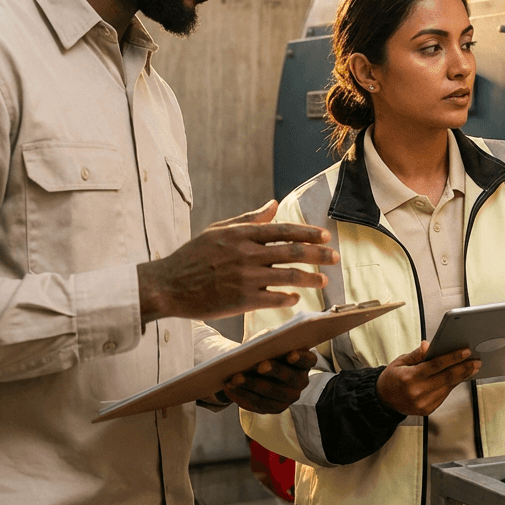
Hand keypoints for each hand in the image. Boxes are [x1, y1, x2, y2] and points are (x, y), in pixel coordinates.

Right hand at [137, 200, 338, 322]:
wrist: (169, 285)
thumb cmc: (192, 256)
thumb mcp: (218, 230)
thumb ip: (249, 219)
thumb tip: (274, 204)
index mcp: (242, 234)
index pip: (284, 230)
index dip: (308, 233)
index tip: (325, 236)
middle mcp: (247, 254)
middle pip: (292, 251)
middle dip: (319, 254)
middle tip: (335, 257)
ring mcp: (245, 277)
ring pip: (288, 276)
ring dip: (310, 278)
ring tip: (323, 281)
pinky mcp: (242, 300)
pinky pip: (274, 299)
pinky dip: (288, 298)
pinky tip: (296, 299)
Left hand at [223, 350, 317, 413]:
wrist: (254, 367)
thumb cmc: (264, 349)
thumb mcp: (267, 341)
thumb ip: (267, 340)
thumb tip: (258, 345)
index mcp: (304, 362)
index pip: (308, 360)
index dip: (300, 358)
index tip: (290, 354)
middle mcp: (300, 382)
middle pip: (289, 378)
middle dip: (273, 371)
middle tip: (259, 365)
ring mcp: (288, 397)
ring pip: (270, 393)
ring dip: (251, 385)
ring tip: (235, 377)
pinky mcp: (274, 408)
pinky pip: (258, 404)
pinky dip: (242, 395)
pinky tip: (230, 387)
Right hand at [376, 341, 480, 416]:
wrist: (383, 401)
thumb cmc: (391, 379)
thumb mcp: (399, 362)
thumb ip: (416, 355)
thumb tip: (429, 345)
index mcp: (409, 378)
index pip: (435, 366)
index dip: (452, 358)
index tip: (465, 352)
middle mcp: (417, 392)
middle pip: (446, 378)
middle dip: (463, 368)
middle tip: (476, 361)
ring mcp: (423, 403)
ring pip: (448, 387)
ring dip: (462, 376)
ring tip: (472, 367)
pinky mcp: (428, 409)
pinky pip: (444, 395)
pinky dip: (453, 385)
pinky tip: (460, 377)